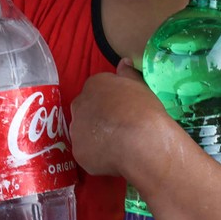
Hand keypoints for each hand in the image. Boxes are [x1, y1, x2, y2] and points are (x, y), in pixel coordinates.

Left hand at [68, 59, 175, 180]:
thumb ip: (128, 74)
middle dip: (98, 117)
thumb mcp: (140, 86)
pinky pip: (87, 153)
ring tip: (117, 145)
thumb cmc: (144, 110)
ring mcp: (76, 129)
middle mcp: (79, 104)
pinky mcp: (78, 152)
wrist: (142, 142)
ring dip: (95, 137)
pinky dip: (97, 156)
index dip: (110, 101)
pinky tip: (114, 158)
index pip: (97, 90)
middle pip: (86, 110)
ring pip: (84, 132)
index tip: (122, 110)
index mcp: (94, 85)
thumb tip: (123, 61)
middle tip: (118, 127)